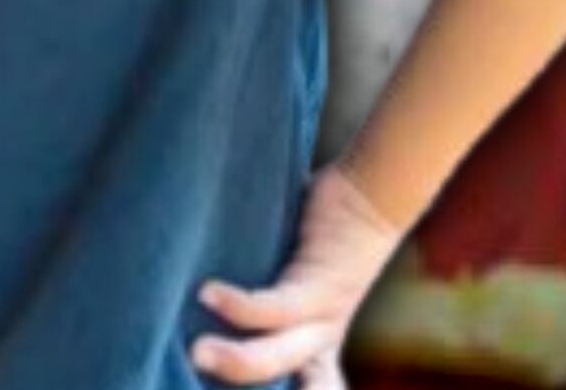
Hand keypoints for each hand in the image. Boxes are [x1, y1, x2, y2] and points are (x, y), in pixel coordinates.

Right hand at [193, 169, 403, 387]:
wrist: (374, 194)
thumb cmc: (321, 233)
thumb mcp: (288, 274)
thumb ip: (254, 293)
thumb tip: (191, 289)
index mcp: (312, 348)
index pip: (304, 389)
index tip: (210, 381)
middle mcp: (318, 341)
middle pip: (275, 380)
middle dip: (234, 380)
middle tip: (192, 366)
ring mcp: (325, 317)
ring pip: (275, 357)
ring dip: (234, 360)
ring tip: (196, 351)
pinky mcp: (325, 287)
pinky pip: (277, 309)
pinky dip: (239, 306)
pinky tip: (207, 292)